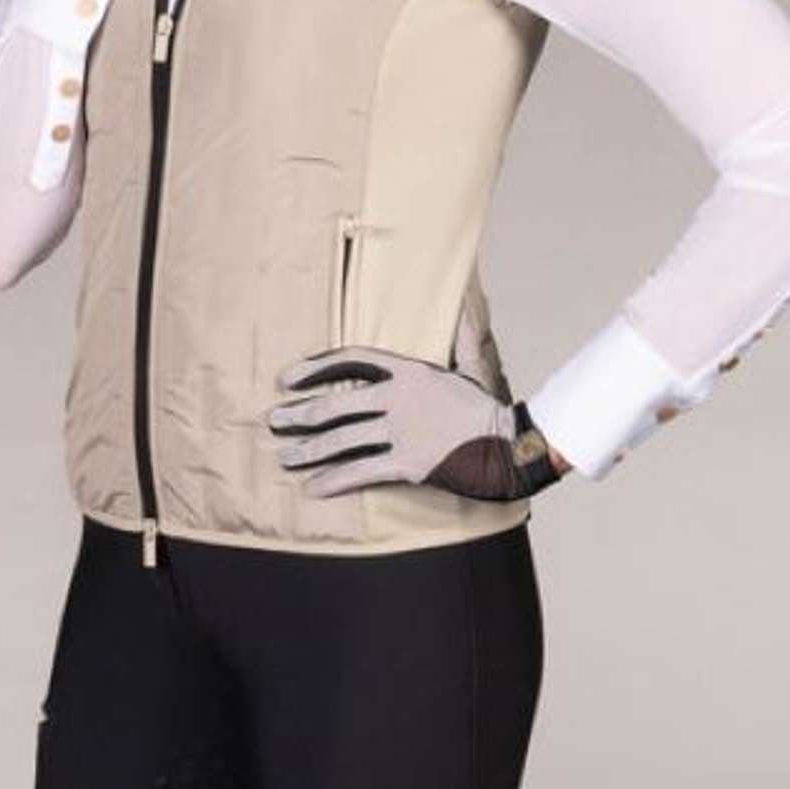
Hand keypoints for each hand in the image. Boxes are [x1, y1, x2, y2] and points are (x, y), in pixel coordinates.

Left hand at [267, 347, 572, 501]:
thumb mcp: (475, 364)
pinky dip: (333, 482)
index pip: (351, 360)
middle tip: (276, 421)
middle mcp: (400, 398)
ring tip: (284, 457)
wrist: (513, 447)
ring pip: (342, 440)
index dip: (314, 367)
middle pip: (336, 404)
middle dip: (300, 415)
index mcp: (411, 370)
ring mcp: (403, 432)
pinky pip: (360, 472)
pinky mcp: (409, 464)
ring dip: (308, 451)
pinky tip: (312, 488)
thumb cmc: (490, 410)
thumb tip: (464, 300)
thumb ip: (461, 334)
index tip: (287, 378)